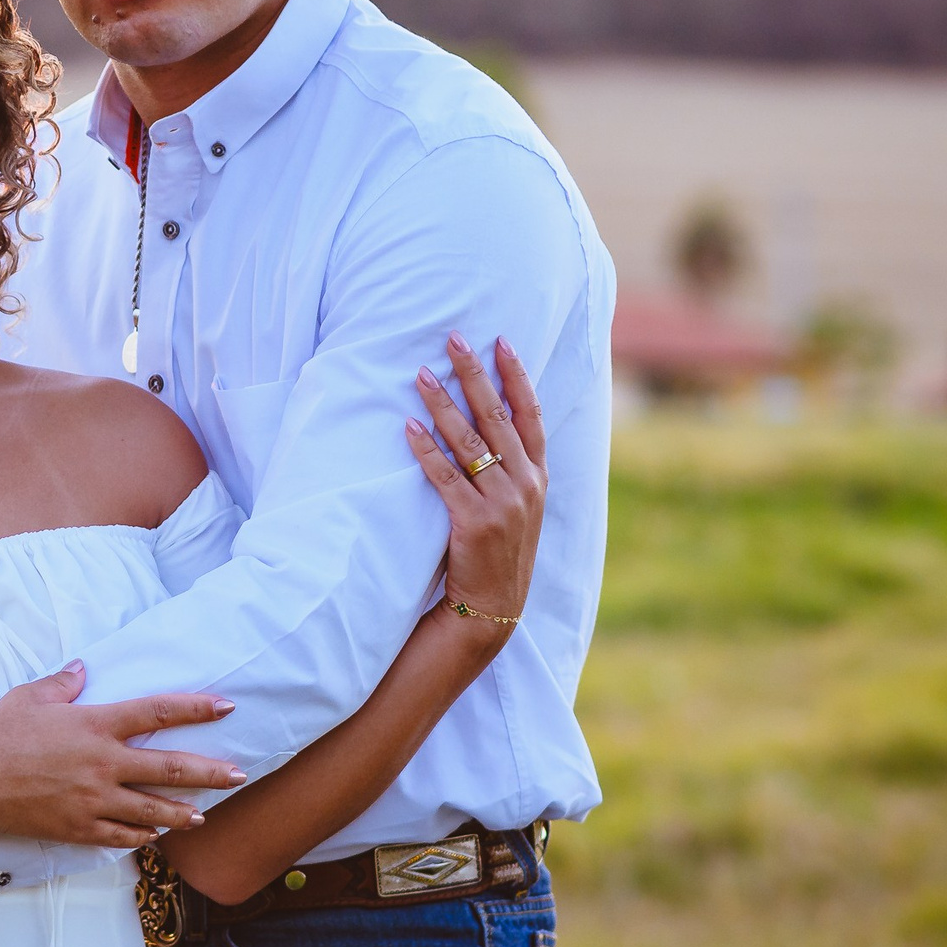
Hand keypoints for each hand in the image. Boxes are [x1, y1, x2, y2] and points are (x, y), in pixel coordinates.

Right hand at [0, 664, 243, 847]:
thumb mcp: (30, 697)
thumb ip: (63, 682)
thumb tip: (83, 669)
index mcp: (95, 724)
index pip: (157, 712)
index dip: (196, 708)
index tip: (226, 707)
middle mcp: (102, 764)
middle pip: (169, 768)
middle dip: (209, 773)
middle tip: (238, 775)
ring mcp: (93, 800)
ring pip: (152, 811)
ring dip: (182, 813)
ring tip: (203, 815)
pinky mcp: (79, 828)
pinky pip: (122, 836)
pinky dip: (142, 835)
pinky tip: (154, 834)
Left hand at [405, 334, 547, 626]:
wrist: (493, 608)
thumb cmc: (498, 552)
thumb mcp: (519, 508)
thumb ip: (512, 470)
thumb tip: (491, 424)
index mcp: (538, 477)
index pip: (530, 415)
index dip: (517, 376)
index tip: (501, 341)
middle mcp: (526, 484)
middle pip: (499, 417)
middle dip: (476, 374)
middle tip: (455, 339)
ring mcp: (503, 503)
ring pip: (470, 441)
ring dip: (444, 404)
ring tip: (421, 374)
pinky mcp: (474, 522)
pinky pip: (446, 477)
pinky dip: (426, 449)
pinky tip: (408, 427)